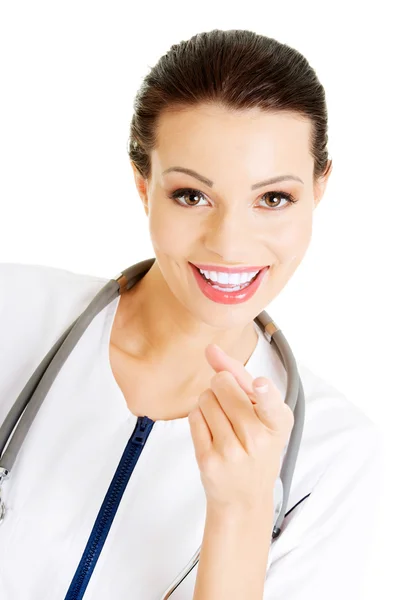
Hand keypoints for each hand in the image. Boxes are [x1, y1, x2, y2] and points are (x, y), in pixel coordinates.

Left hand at [188, 342, 293, 512]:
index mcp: (277, 423)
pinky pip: (194, 416)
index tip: (260, 384)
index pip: (271, 403)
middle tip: (231, 405)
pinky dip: (199, 417)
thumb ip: (239, 376)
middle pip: (223, 384)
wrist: (245, 496)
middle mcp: (258, 438)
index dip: (263, 391)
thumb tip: (211, 349)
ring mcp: (232, 451)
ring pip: (205, 398)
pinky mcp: (209, 460)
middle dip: (221, 385)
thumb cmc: (256, 446)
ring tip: (223, 422)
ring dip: (209, 402)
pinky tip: (212, 432)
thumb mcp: (261, 412)